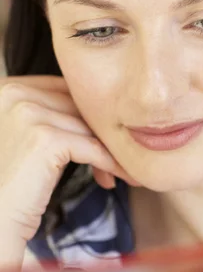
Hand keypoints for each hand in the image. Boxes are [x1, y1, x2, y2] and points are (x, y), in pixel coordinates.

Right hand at [0, 75, 128, 248]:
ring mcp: (28, 114)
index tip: (108, 135)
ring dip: (110, 150)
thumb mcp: (29, 138)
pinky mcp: (44, 139)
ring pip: (89, 128)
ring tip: (123, 170)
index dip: (88, 114)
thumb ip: (54, 116)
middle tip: (123, 155)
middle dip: (102, 133)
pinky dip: (110, 163)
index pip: (65, 90)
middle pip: (79, 107)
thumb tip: (101, 110)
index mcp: (9, 87)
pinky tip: (117, 177)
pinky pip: (92, 148)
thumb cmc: (11, 184)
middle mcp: (14, 93)